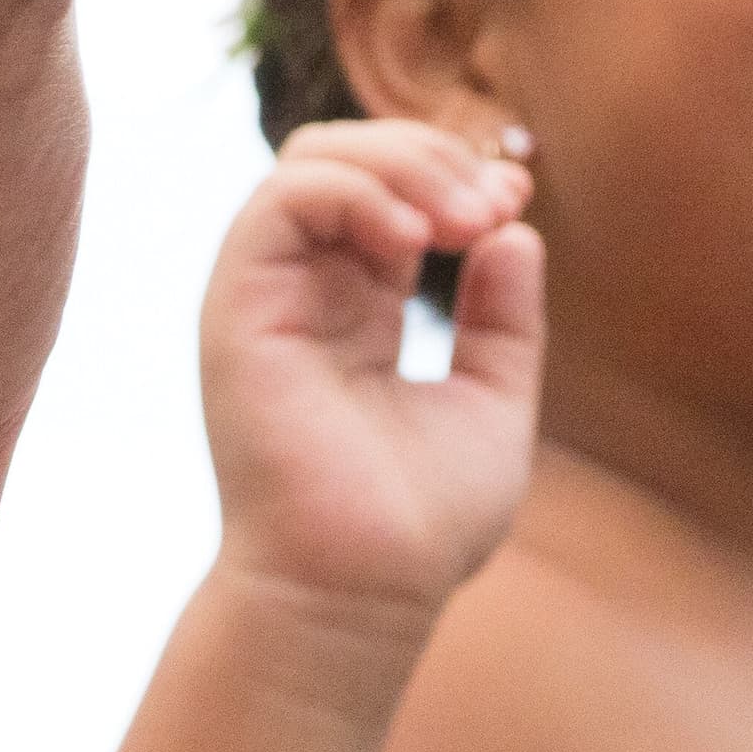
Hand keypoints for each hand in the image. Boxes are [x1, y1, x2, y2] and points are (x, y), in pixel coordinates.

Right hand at [198, 120, 541, 629]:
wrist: (360, 593)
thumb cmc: (420, 526)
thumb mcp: (492, 402)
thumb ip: (503, 319)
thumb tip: (516, 230)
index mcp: (357, 315)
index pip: (393, 196)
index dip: (455, 175)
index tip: (514, 200)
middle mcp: (305, 297)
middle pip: (351, 159)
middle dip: (434, 157)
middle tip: (497, 204)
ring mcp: (266, 299)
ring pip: (312, 159)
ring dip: (401, 164)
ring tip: (464, 219)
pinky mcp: (236, 309)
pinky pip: (278, 198)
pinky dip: (353, 192)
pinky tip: (414, 241)